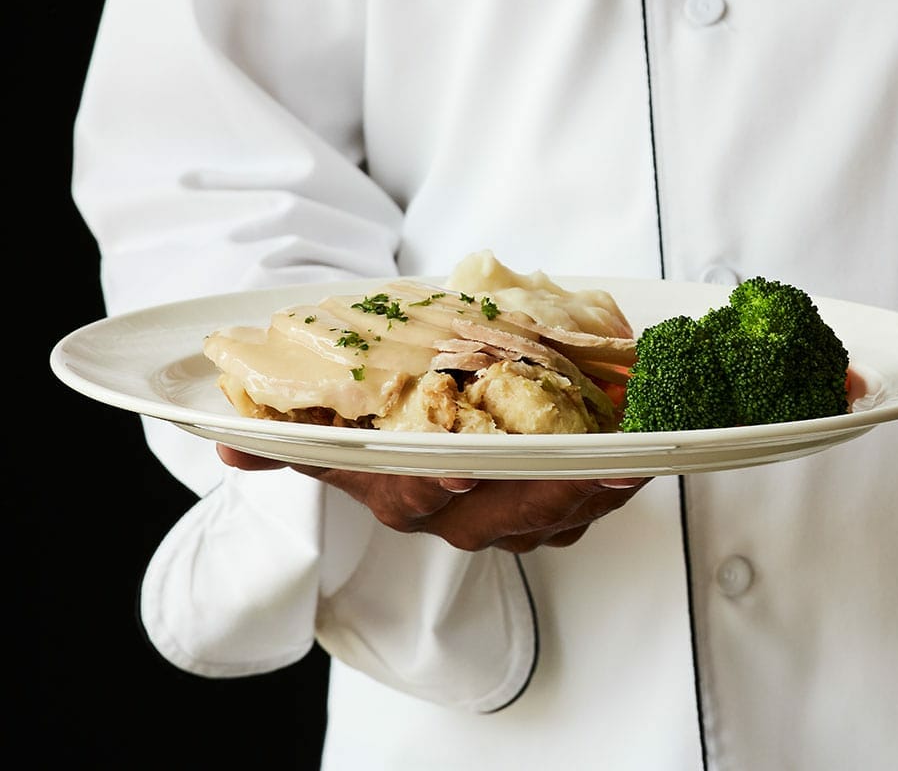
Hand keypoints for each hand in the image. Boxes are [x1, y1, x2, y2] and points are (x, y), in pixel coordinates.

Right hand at [218, 445, 647, 551]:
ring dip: (598, 490)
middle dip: (550, 494)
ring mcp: (511, 513)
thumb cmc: (385, 408)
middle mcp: (458, 512)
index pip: (416, 495)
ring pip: (556, 514)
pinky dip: (619, 477)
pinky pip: (590, 504)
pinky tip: (646, 452)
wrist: (426, 415)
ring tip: (634, 460)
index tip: (459, 465)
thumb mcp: (337, 414)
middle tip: (593, 468)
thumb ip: (289, 430)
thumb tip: (226, 440)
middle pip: (505, 515)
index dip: (436, 483)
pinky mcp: (557, 504)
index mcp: (401, 489)